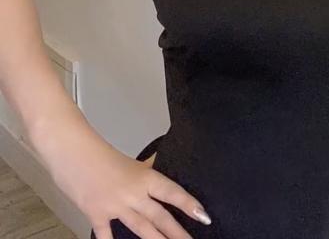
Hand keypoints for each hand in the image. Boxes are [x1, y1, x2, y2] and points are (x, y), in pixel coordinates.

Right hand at [47, 136, 210, 238]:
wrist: (72, 151)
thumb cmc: (98, 153)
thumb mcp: (129, 162)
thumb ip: (145, 168)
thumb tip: (159, 164)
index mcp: (144, 177)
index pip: (172, 192)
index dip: (189, 204)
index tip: (204, 216)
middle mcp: (133, 193)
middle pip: (160, 216)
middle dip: (177, 232)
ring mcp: (115, 206)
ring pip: (141, 228)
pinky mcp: (96, 215)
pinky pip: (106, 235)